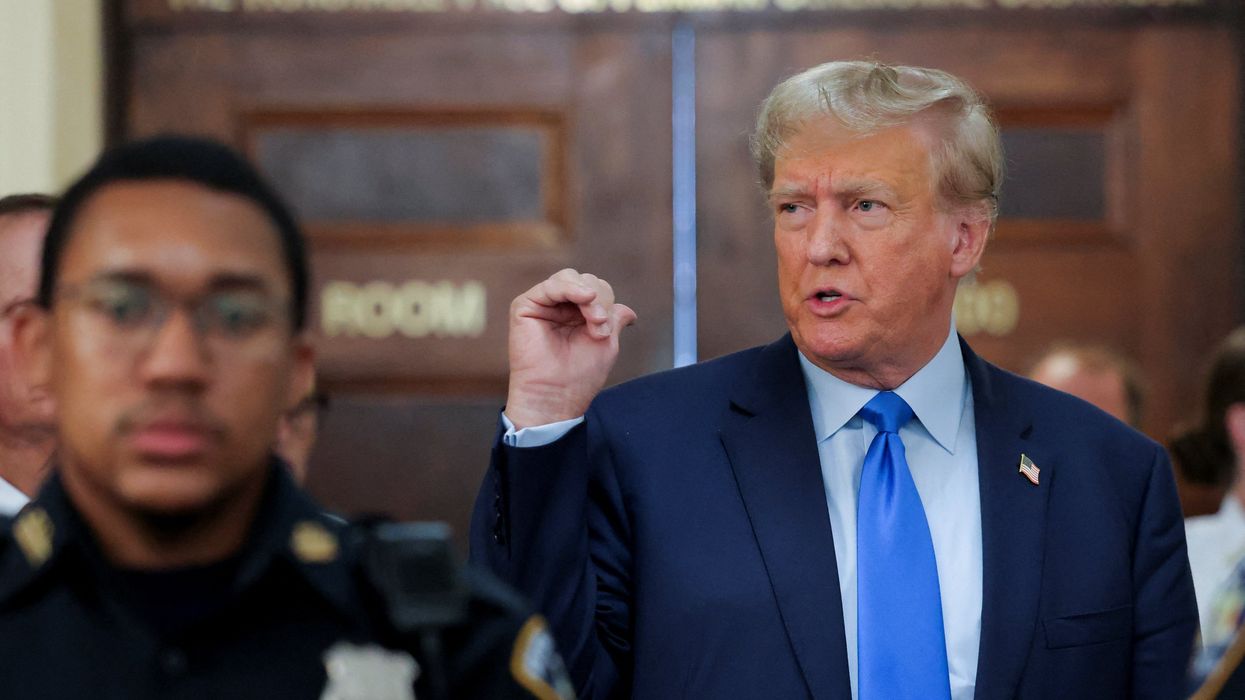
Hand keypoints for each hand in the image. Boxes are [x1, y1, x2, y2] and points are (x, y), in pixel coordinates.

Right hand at [505, 269, 636, 428]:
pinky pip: (550, 285)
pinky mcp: (525, 307)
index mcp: (577, 316)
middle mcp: (559, 308)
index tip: (606, 331)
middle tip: (600, 326)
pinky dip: (570, 288)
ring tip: (594, 320)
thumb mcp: (607, 343)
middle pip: (585, 281)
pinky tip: (585, 297)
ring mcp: (542, 306)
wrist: (555, 395)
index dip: (607, 303)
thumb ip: (614, 320)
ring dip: (588, 296)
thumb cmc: (579, 376)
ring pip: (569, 278)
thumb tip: (629, 311)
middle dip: (600, 299)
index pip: (598, 290)